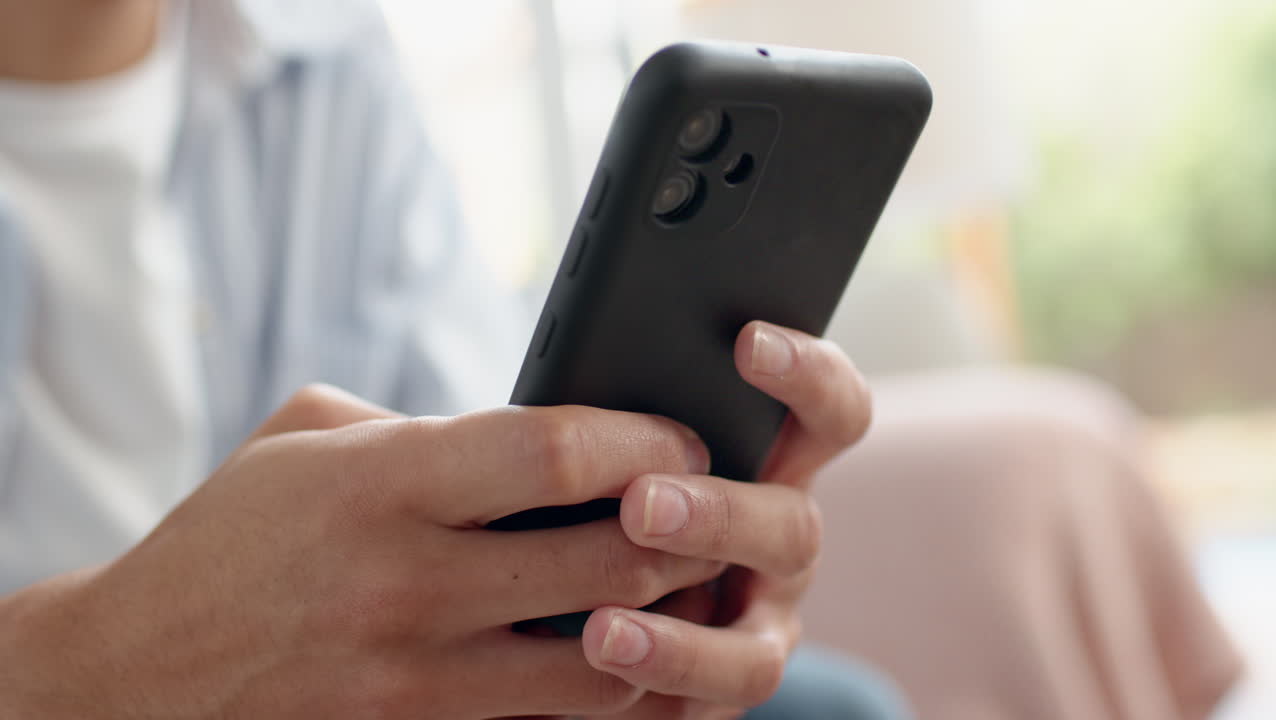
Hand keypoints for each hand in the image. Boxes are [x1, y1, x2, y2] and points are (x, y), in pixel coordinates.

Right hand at [0, 386, 725, 718]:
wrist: (140, 675)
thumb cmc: (234, 536)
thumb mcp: (309, 439)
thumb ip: (424, 426)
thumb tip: (538, 435)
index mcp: (384, 482)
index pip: (554, 453)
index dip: (642, 440)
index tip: (681, 435)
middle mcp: (409, 582)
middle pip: (606, 560)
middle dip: (687, 530)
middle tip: (712, 506)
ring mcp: (419, 676)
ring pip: (603, 663)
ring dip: (667, 621)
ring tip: (687, 583)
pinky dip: (613, 687)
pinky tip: (633, 651)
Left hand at [579, 321, 871, 718]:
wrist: (560, 585)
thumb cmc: (597, 483)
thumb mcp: (618, 443)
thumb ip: (628, 419)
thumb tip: (585, 383)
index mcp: (773, 462)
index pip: (831, 411)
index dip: (809, 376)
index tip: (748, 341)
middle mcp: (783, 541)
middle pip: (795, 527)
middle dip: (719, 516)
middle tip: (640, 505)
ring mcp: (763, 623)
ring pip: (762, 643)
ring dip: (683, 636)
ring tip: (600, 628)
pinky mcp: (725, 686)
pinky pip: (712, 699)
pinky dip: (655, 680)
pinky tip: (595, 656)